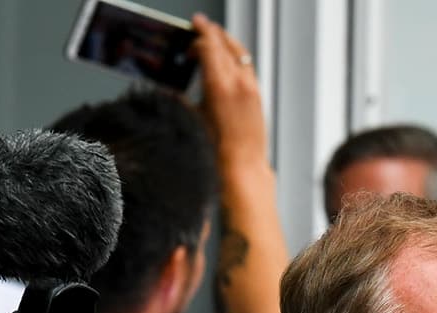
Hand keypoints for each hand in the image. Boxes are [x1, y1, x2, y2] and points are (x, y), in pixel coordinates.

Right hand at [191, 15, 265, 165]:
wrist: (242, 164)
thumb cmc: (217, 147)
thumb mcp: (195, 116)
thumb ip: (188, 95)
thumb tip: (178, 88)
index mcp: (218, 85)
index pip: (209, 46)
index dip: (199, 34)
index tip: (192, 29)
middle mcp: (237, 82)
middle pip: (224, 43)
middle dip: (212, 32)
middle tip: (201, 24)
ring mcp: (250, 87)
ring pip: (239, 52)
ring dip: (225, 41)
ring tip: (215, 36)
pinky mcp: (257, 95)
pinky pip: (246, 66)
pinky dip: (235, 57)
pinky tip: (228, 60)